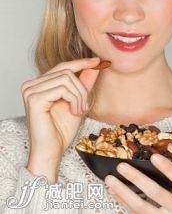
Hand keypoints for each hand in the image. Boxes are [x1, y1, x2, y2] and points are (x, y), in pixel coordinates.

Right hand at [21, 57, 100, 179]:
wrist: (52, 151)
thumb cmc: (61, 130)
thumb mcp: (77, 101)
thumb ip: (84, 83)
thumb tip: (94, 65)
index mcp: (38, 84)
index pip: (62, 66)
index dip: (81, 62)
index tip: (98, 61)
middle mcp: (31, 84)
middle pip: (66, 71)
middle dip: (82, 87)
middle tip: (86, 105)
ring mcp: (30, 90)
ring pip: (66, 78)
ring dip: (79, 96)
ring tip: (79, 111)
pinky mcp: (34, 98)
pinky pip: (63, 88)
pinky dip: (74, 99)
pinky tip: (74, 112)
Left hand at [105, 153, 171, 213]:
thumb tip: (153, 157)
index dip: (168, 168)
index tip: (154, 157)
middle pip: (156, 192)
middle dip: (137, 178)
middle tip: (122, 166)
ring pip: (141, 207)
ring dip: (123, 192)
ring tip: (111, 180)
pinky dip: (123, 203)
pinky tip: (115, 193)